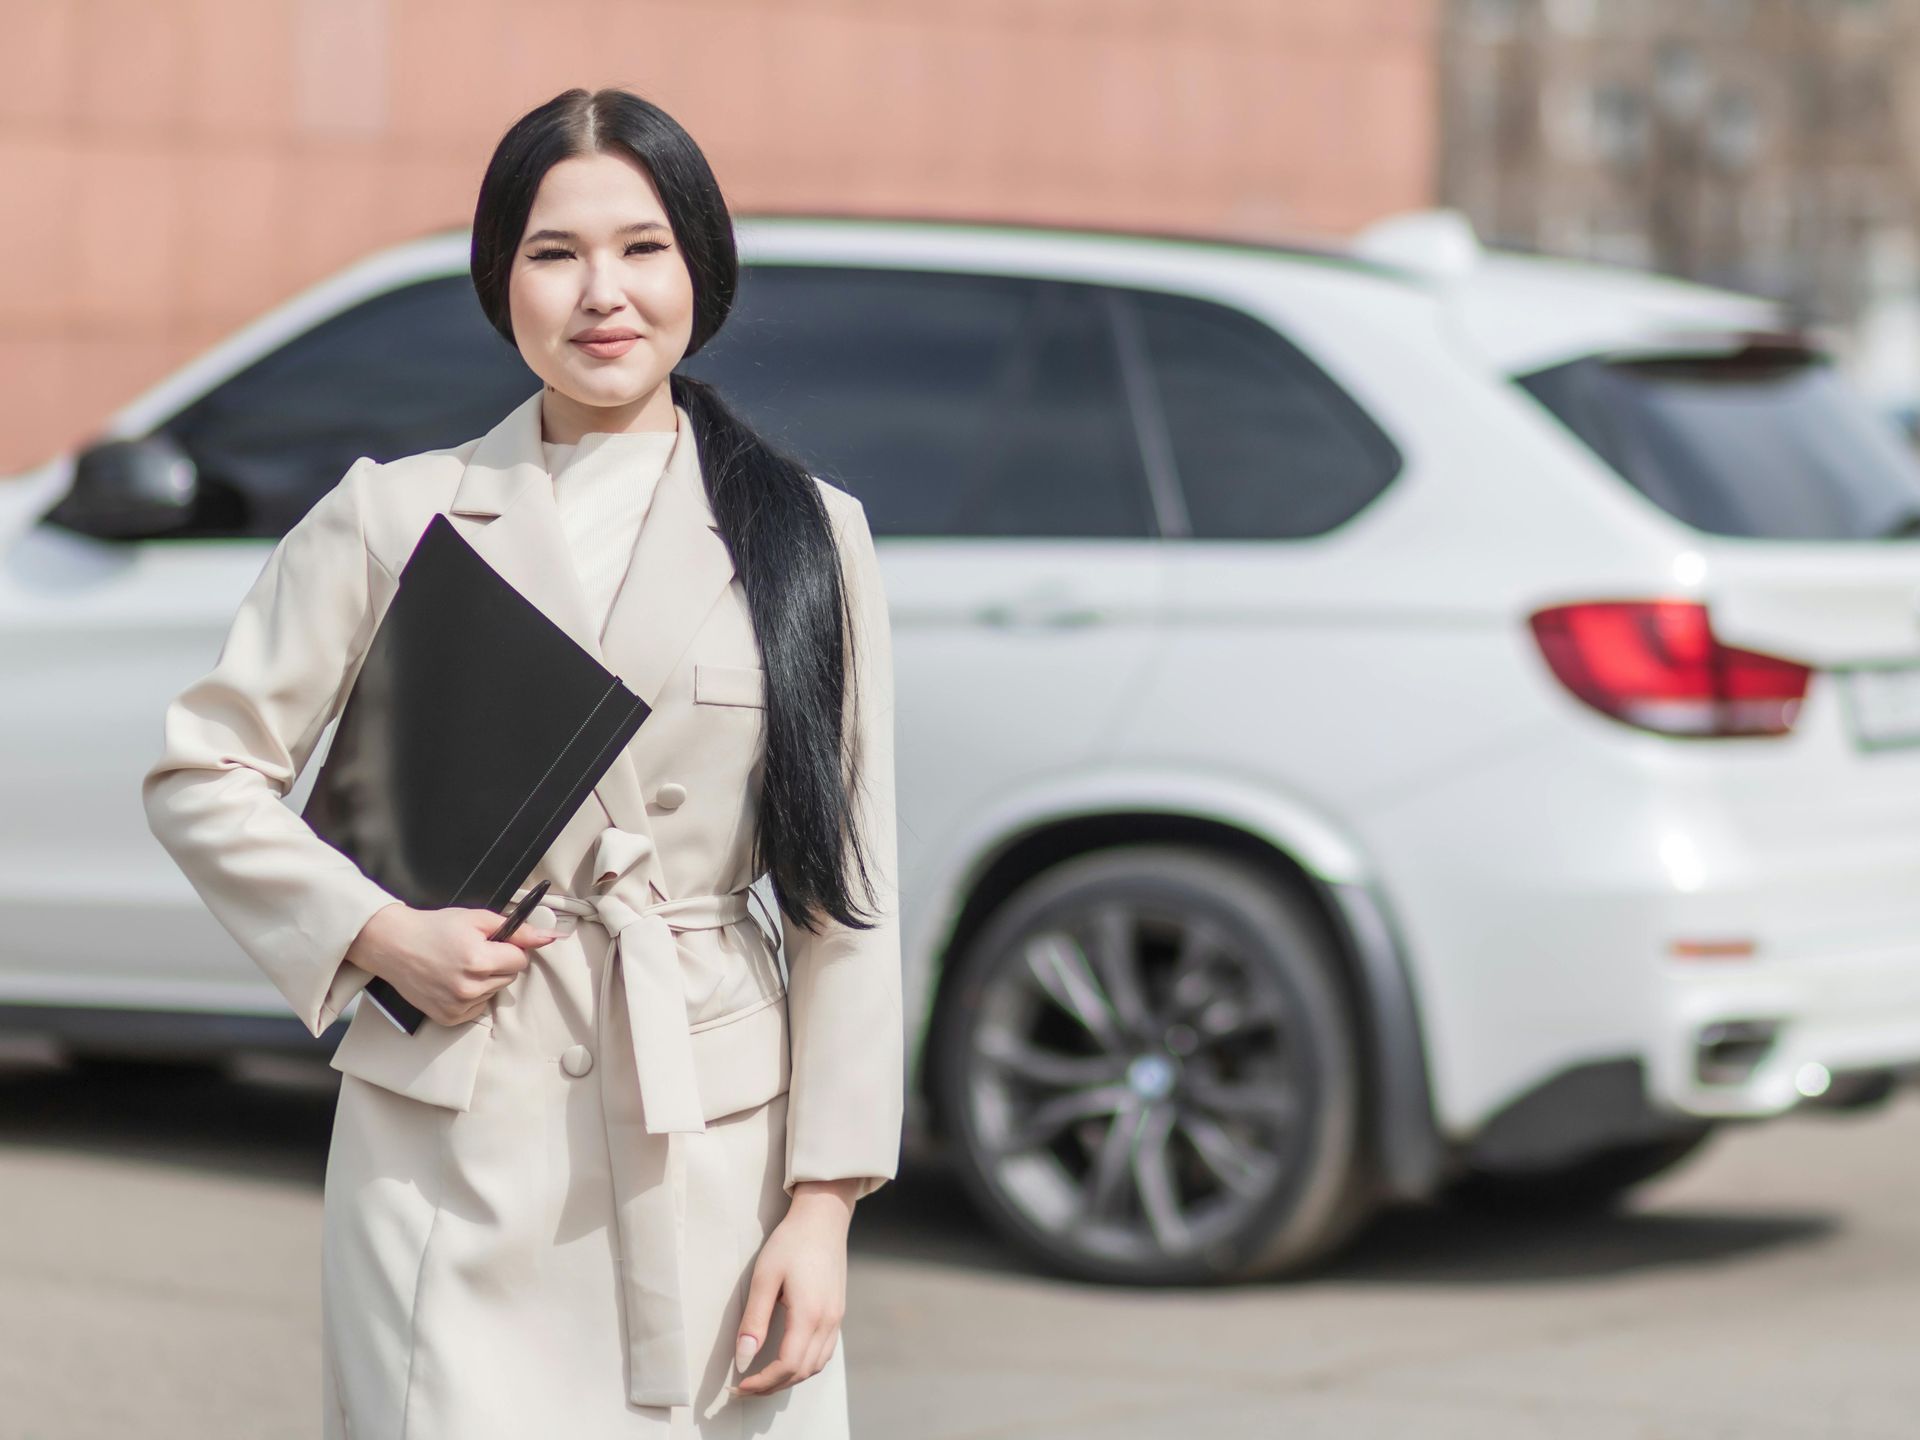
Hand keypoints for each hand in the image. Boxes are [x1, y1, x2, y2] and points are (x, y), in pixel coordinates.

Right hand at [346, 903, 559, 1026]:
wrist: (394, 945)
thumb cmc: (434, 928)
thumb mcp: (477, 918)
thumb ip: (516, 929)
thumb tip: (549, 937)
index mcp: (479, 960)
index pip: (520, 960)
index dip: (510, 948)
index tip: (494, 943)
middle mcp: (469, 987)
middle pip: (510, 977)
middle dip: (499, 964)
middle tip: (474, 952)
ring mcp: (458, 1006)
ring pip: (495, 992)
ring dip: (486, 980)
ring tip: (460, 965)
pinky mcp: (449, 1018)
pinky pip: (478, 1007)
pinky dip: (472, 996)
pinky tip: (453, 981)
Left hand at [731, 1179, 859, 1396]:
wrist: (824, 1218)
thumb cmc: (791, 1242)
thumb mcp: (764, 1278)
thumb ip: (754, 1322)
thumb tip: (743, 1360)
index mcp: (809, 1314)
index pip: (787, 1366)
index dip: (762, 1382)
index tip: (739, 1386)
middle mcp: (828, 1322)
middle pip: (802, 1371)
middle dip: (772, 1386)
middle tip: (744, 1388)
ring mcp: (836, 1318)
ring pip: (816, 1366)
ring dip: (789, 1379)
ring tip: (762, 1379)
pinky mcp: (838, 1313)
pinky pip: (824, 1352)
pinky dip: (804, 1366)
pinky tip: (787, 1361)